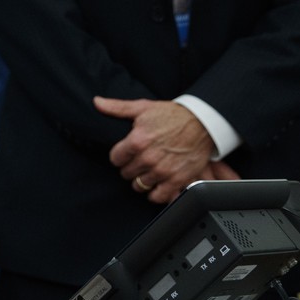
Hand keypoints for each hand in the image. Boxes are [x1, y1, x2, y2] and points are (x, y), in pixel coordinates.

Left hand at [94, 97, 215, 204]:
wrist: (202, 123)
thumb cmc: (172, 115)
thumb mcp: (142, 107)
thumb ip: (117, 107)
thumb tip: (97, 102)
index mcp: (137, 141)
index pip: (115, 159)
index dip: (119, 156)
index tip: (126, 154)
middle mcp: (148, 158)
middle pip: (126, 173)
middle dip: (130, 167)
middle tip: (139, 161)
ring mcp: (163, 171)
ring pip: (139, 186)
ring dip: (142, 180)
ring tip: (148, 171)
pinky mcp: (177, 180)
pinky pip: (158, 196)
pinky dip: (156, 193)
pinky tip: (157, 184)